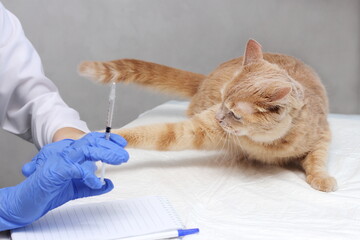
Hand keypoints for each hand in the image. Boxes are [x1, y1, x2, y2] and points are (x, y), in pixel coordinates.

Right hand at [0, 132, 128, 230]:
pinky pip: (76, 169)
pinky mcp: (56, 169)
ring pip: (86, 149)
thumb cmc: (51, 190)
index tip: (122, 144)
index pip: (92, 140)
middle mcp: (66, 151)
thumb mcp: (77, 187)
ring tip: (119, 160)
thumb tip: (109, 184)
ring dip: (105, 154)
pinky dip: (88, 175)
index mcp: (71, 152)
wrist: (28, 200)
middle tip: (124, 155)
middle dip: (111, 146)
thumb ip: (92, 185)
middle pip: (92, 142)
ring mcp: (60, 158)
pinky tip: (96, 182)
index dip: (108, 140)